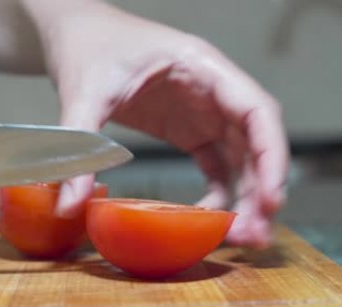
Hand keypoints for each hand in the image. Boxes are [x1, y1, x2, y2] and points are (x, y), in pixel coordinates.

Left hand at [33, 1, 287, 246]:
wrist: (76, 34)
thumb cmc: (89, 46)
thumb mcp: (85, 91)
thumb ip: (81, 143)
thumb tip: (68, 205)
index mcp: (202, 67)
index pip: (257, 111)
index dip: (272, 156)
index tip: (271, 199)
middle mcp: (213, 90)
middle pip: (256, 142)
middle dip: (262, 188)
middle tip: (253, 235)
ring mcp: (204, 111)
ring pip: (241, 157)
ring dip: (245, 197)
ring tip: (239, 238)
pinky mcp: (188, 129)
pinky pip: (216, 164)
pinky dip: (219, 193)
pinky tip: (210, 220)